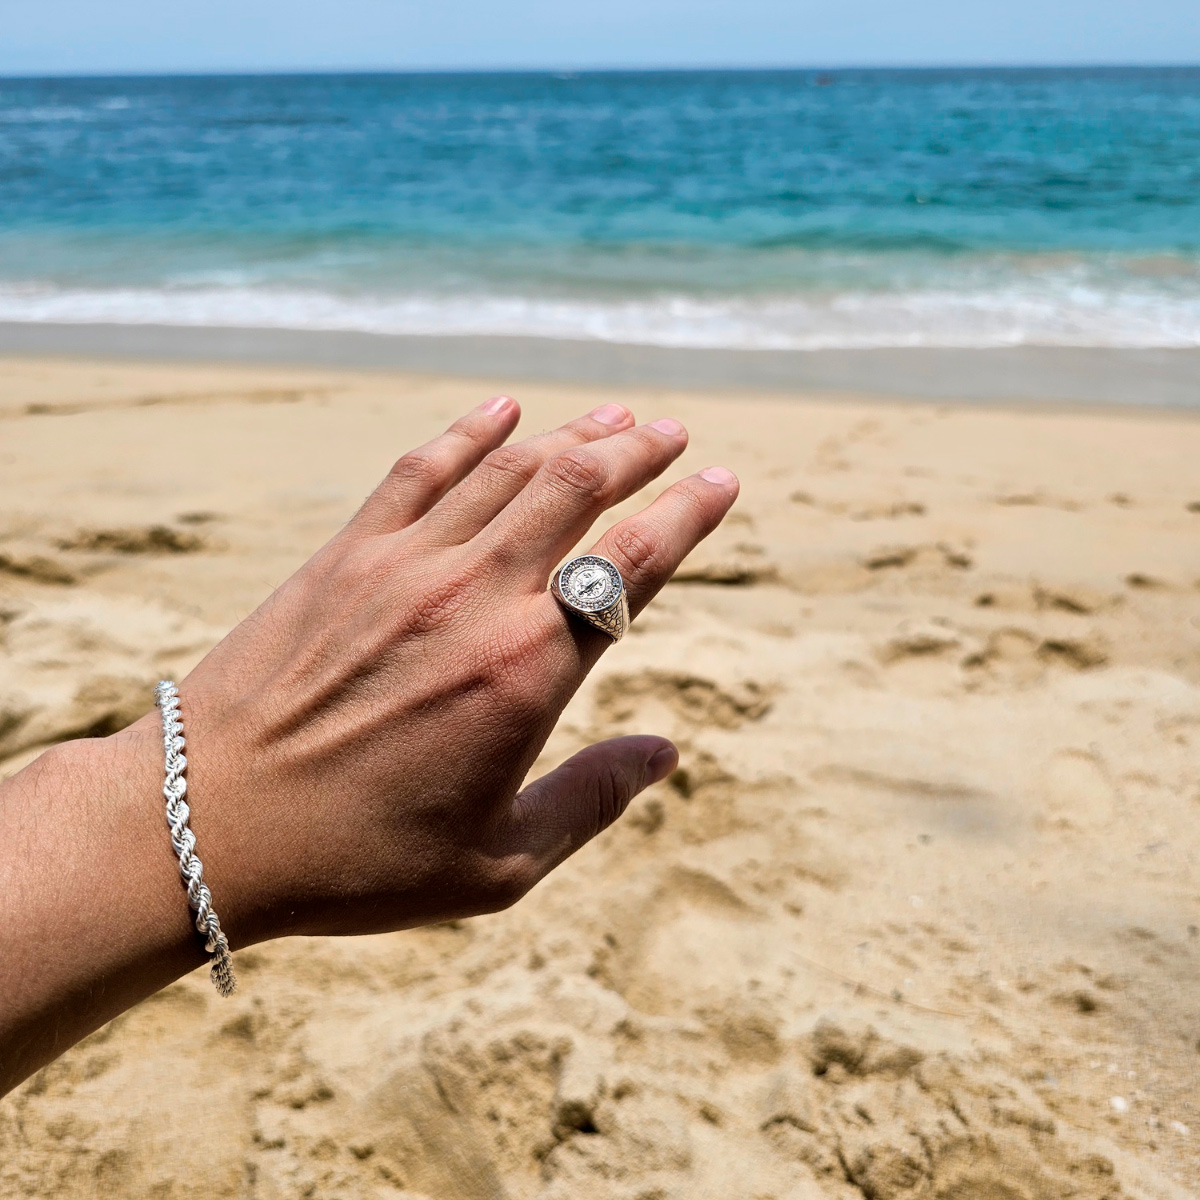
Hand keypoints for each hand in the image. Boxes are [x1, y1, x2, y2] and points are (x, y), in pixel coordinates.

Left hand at [143, 396, 738, 945]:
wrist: (206, 826)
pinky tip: (502, 410)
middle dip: (638, 451)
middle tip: (676, 433)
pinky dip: (468, 432)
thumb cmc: (357, 859)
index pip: (632, 563)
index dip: (688, 513)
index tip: (723, 480)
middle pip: (577, 488)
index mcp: (527, 672)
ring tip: (615, 417)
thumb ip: (592, 801)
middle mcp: (474, 598)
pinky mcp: (345, 555)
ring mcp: (404, 565)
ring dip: (571, 435)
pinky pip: (419, 470)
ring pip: (508, 469)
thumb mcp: (498, 864)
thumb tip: (665, 752)